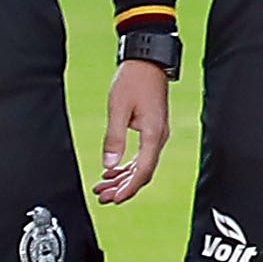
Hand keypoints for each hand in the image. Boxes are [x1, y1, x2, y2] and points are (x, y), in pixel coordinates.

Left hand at [98, 59, 169, 203]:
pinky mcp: (152, 130)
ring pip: (142, 166)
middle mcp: (158, 137)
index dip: (129, 188)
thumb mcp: (118, 109)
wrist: (147, 62)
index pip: (143, 170)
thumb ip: (114, 138)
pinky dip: (127, 166)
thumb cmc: (134, 81)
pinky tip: (113, 171)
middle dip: (123, 187)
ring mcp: (157, 134)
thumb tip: (108, 165)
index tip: (115, 199)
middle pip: (143, 172)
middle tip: (103, 197)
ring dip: (123, 178)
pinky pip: (142, 156)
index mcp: (153, 134)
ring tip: (103, 187)